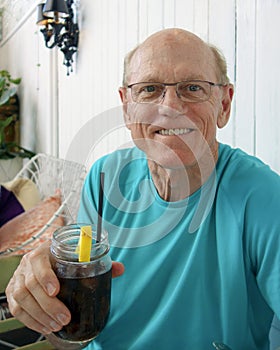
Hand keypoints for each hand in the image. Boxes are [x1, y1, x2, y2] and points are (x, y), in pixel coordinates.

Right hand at [6, 242, 124, 334]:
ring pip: (21, 299)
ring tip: (56, 325)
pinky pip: (17, 309)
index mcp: (42, 251)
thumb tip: (120, 269)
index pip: (38, 261)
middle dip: (47, 305)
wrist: (43, 259)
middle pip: (30, 284)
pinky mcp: (13, 292)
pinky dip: (30, 321)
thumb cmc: (61, 259)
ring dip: (39, 315)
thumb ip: (98, 262)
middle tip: (64, 317)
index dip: (45, 276)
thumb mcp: (77, 257)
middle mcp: (27, 264)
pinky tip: (45, 327)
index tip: (55, 290)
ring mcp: (17, 278)